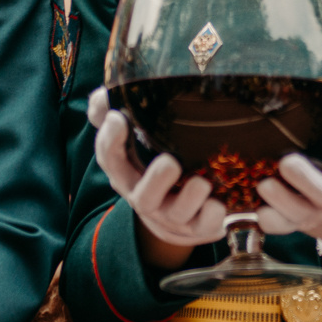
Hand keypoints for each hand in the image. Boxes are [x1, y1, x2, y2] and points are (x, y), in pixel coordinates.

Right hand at [90, 87, 227, 249]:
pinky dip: (211, 218)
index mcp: (127, 171)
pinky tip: (219, 206)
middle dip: (154, 181)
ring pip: (176, 212)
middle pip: (142, 195)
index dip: (110, 141)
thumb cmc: (152, 163)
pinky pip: (203, 226)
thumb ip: (115, 111)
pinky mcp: (196, 226)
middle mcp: (145, 195)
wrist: (177, 216)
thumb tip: (103, 94)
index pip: (110, 158)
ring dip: (188, 199)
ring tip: (202, 183)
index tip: (118, 118)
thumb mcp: (134, 138)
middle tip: (169, 162)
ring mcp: (171, 213)